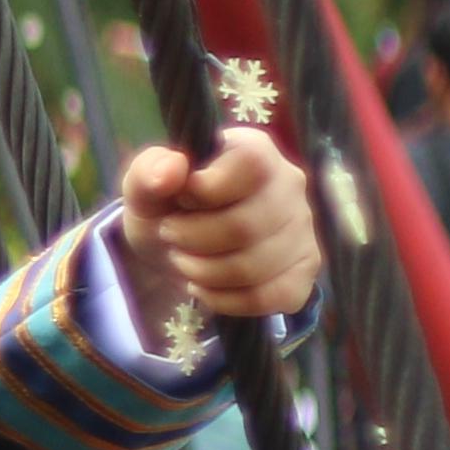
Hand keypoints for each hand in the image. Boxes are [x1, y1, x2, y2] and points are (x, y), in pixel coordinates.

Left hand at [113, 133, 318, 327]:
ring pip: (257, 266)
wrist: (177, 245)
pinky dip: (226, 300)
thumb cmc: (165, 205)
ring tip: (185, 260)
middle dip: (192, 240)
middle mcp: (290, 185)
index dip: (205, 191)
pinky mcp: (305, 269)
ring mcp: (303, 229)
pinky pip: (272, 296)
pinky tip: (206, 287)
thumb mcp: (143, 187)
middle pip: (247, 226)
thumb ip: (149, 171)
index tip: (180, 200)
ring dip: (204, 272)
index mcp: (255, 150)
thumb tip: (173, 168)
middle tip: (171, 236)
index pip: (251, 166)